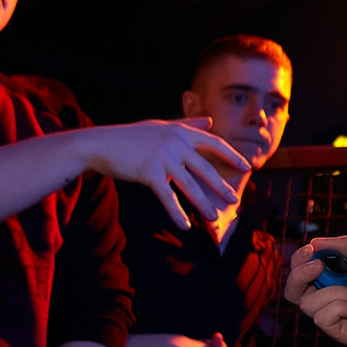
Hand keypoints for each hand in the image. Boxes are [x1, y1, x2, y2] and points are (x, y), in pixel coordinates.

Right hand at [82, 119, 250, 230]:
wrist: (100, 144)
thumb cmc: (132, 136)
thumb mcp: (162, 127)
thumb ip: (188, 124)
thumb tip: (210, 120)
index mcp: (181, 131)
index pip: (214, 143)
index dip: (232, 156)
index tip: (247, 167)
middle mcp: (175, 143)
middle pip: (205, 168)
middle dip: (221, 186)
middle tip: (234, 200)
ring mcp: (163, 157)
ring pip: (189, 185)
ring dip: (202, 204)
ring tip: (213, 218)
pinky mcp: (149, 172)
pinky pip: (167, 196)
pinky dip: (176, 212)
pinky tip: (184, 226)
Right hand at [286, 237, 346, 346]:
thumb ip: (345, 246)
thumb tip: (314, 243)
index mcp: (338, 277)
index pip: (304, 271)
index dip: (300, 260)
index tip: (310, 250)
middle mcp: (333, 297)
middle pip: (294, 290)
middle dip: (298, 275)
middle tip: (317, 265)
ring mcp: (337, 316)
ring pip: (307, 304)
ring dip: (332, 293)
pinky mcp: (342, 332)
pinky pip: (322, 318)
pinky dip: (339, 307)